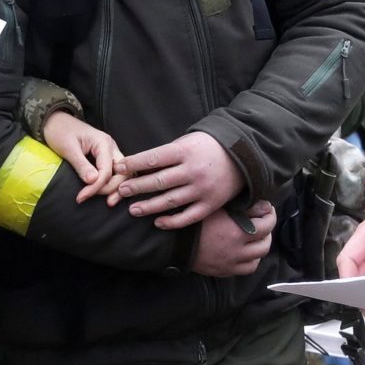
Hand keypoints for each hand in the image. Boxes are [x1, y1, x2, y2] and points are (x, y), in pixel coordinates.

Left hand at [43, 109, 123, 200]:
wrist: (55, 121)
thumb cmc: (60, 132)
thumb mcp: (68, 148)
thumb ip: (81, 165)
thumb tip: (93, 181)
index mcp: (104, 143)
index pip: (107, 171)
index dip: (96, 187)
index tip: (81, 197)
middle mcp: (111, 147)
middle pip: (122, 172)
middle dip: (111, 188)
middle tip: (92, 197)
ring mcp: (110, 152)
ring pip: (123, 173)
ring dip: (116, 188)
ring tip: (108, 202)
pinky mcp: (105, 157)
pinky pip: (115, 172)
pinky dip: (113, 183)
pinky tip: (107, 194)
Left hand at [120, 129, 241, 226]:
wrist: (244, 156)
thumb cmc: (209, 146)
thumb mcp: (188, 141)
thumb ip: (167, 154)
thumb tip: (138, 166)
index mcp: (186, 151)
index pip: (153, 158)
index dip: (134, 163)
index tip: (119, 168)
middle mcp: (193, 170)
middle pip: (159, 181)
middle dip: (136, 187)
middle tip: (120, 191)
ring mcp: (202, 189)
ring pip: (170, 201)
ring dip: (149, 207)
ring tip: (133, 210)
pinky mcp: (210, 204)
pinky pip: (188, 217)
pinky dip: (172, 222)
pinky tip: (157, 223)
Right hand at [191, 201, 275, 276]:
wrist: (172, 243)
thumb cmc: (192, 222)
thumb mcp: (215, 208)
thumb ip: (239, 207)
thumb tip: (260, 206)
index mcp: (237, 232)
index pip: (266, 225)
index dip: (270, 214)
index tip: (266, 208)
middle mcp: (238, 250)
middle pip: (265, 244)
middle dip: (267, 232)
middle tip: (263, 223)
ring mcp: (231, 263)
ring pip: (258, 259)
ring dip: (260, 248)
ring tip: (255, 239)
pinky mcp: (224, 271)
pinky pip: (246, 269)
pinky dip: (250, 261)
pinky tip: (245, 253)